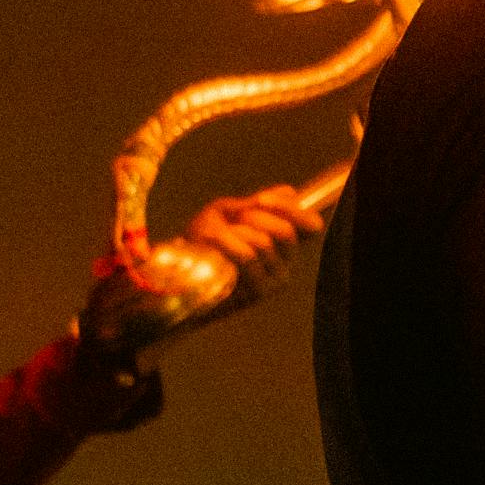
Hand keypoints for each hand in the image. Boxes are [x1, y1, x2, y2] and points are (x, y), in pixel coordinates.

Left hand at [78, 187, 323, 356]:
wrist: (173, 279)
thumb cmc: (199, 246)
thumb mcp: (225, 216)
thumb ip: (254, 204)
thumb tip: (290, 191)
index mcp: (282, 246)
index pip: (310, 226)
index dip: (291, 209)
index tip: (260, 199)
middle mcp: (285, 266)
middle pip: (286, 232)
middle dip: (254, 218)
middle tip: (230, 221)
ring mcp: (274, 282)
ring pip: (265, 242)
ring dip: (235, 232)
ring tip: (213, 237)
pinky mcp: (258, 293)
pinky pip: (250, 256)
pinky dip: (229, 244)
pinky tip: (213, 246)